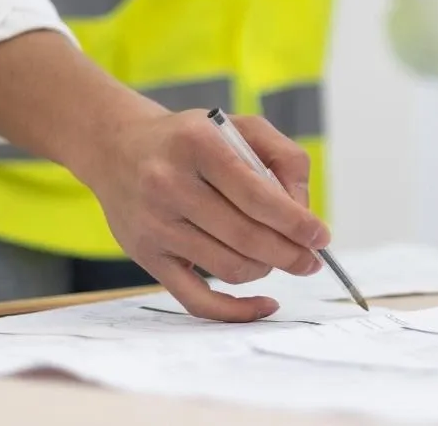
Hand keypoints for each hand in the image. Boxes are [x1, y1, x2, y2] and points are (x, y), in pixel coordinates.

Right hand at [80, 110, 329, 321]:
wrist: (117, 148)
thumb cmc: (190, 139)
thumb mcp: (239, 126)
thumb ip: (283, 158)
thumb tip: (303, 212)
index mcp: (197, 144)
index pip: (257, 196)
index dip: (296, 222)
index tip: (320, 236)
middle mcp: (169, 185)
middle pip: (246, 237)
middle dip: (290, 253)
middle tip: (311, 260)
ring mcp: (154, 225)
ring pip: (229, 268)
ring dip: (266, 269)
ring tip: (277, 257)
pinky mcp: (146, 257)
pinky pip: (196, 300)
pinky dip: (235, 311)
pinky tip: (264, 303)